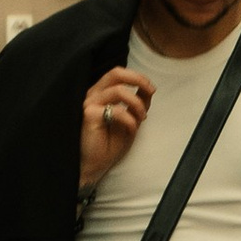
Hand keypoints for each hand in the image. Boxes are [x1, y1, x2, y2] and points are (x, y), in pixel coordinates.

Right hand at [78, 67, 154, 193]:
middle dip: (138, 79)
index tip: (151, 89)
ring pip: (118, 90)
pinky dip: (129, 119)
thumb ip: (137, 104)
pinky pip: (116, 110)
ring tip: (141, 118)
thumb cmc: (108, 145)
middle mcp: (93, 95)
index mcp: (101, 94)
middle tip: (150, 91)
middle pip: (115, 73)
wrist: (94, 167)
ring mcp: (89, 103)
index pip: (118, 74)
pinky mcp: (88, 115)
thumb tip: (148, 90)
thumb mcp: (130, 121)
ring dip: (136, 103)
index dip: (137, 77)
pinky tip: (132, 128)